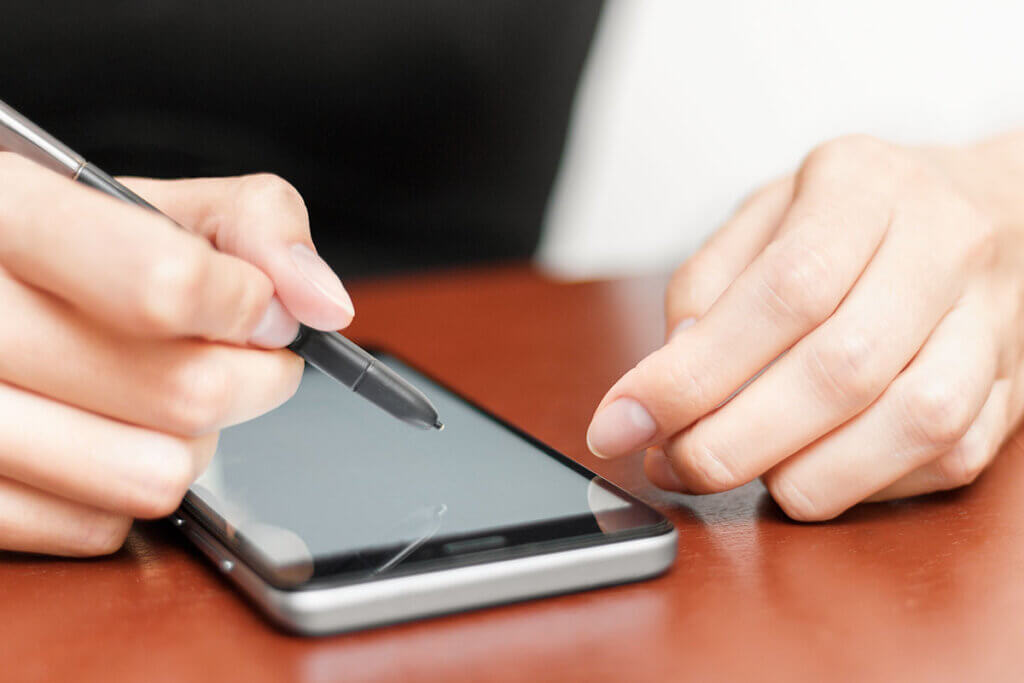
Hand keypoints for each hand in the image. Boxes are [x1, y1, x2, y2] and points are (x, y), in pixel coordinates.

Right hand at [0, 153, 353, 554]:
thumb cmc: (73, 250)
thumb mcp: (154, 202)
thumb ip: (256, 223)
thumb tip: (322, 302)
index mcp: (12, 213)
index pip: (165, 285)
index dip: (245, 307)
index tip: (262, 310)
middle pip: (186, 394)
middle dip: (248, 380)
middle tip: (234, 357)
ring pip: (154, 474)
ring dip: (193, 442)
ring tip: (163, 397)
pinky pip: (102, 528)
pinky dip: (128, 490)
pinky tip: (107, 436)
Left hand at [587, 134, 1023, 520]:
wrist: (990, 208)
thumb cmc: (853, 216)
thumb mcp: (765, 215)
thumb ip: (708, 285)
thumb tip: (670, 374)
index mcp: (865, 186)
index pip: (782, 291)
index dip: (694, 372)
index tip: (622, 421)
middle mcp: (942, 247)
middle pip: (841, 369)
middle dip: (734, 442)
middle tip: (670, 464)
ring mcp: (991, 321)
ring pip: (913, 425)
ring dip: (805, 476)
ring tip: (742, 474)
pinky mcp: (1013, 386)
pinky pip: (948, 459)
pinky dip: (865, 485)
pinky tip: (812, 471)